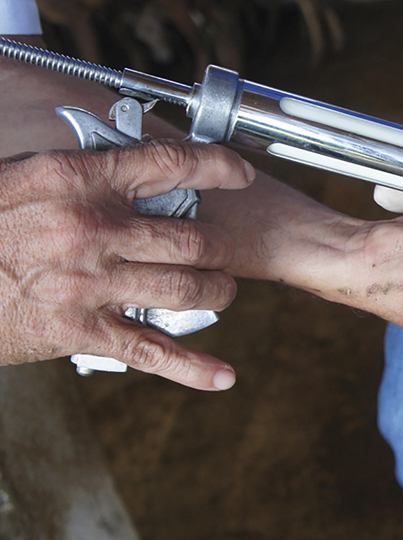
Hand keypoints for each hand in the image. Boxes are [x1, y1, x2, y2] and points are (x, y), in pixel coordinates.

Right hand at [0, 139, 255, 389]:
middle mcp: (92, 228)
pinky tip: (223, 376)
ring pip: (186, 290)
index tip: (240, 174)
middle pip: (192, 237)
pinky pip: (151, 352)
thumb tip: (134, 166)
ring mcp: (90, 283)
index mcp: (78, 179)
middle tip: (225, 251)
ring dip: (216, 292)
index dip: (218, 167)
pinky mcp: (80, 332)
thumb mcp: (24, 177)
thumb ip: (84, 173)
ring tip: (219, 291)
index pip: (169, 163)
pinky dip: (194, 368)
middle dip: (221, 248)